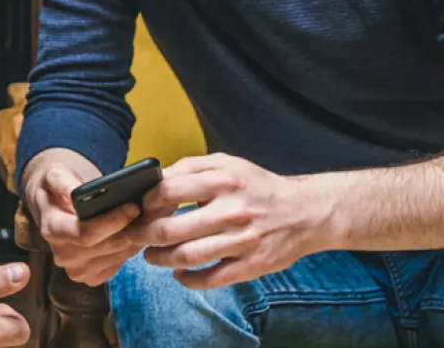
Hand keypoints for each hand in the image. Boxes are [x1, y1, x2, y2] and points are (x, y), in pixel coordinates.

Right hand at [27, 163, 142, 286]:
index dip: (112, 221)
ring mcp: (77, 269)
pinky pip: (119, 263)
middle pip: (106, 246)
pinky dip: (131, 248)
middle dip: (131, 228)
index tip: (133, 206)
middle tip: (151, 211)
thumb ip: (61, 181)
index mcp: (52, 230)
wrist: (53, 207)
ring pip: (117, 255)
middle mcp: (63, 255)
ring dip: (136, 238)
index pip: (85, 233)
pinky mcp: (92, 276)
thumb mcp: (53, 174)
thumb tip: (73, 193)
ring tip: (149, 219)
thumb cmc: (56, 187)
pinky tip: (138, 232)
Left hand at [131, 153, 331, 290]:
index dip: (146, 202)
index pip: (167, 191)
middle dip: (143, 236)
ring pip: (186, 257)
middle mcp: (232, 211)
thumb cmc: (258, 186)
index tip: (141, 208)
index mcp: (223, 180)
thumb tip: (155, 179)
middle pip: (170, 229)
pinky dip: (187, 280)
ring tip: (152, 256)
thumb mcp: (228, 164)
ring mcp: (242, 241)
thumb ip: (190, 167)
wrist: (307, 212)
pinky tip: (179, 274)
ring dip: (160, 259)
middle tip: (136, 237)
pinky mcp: (251, 265)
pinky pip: (210, 279)